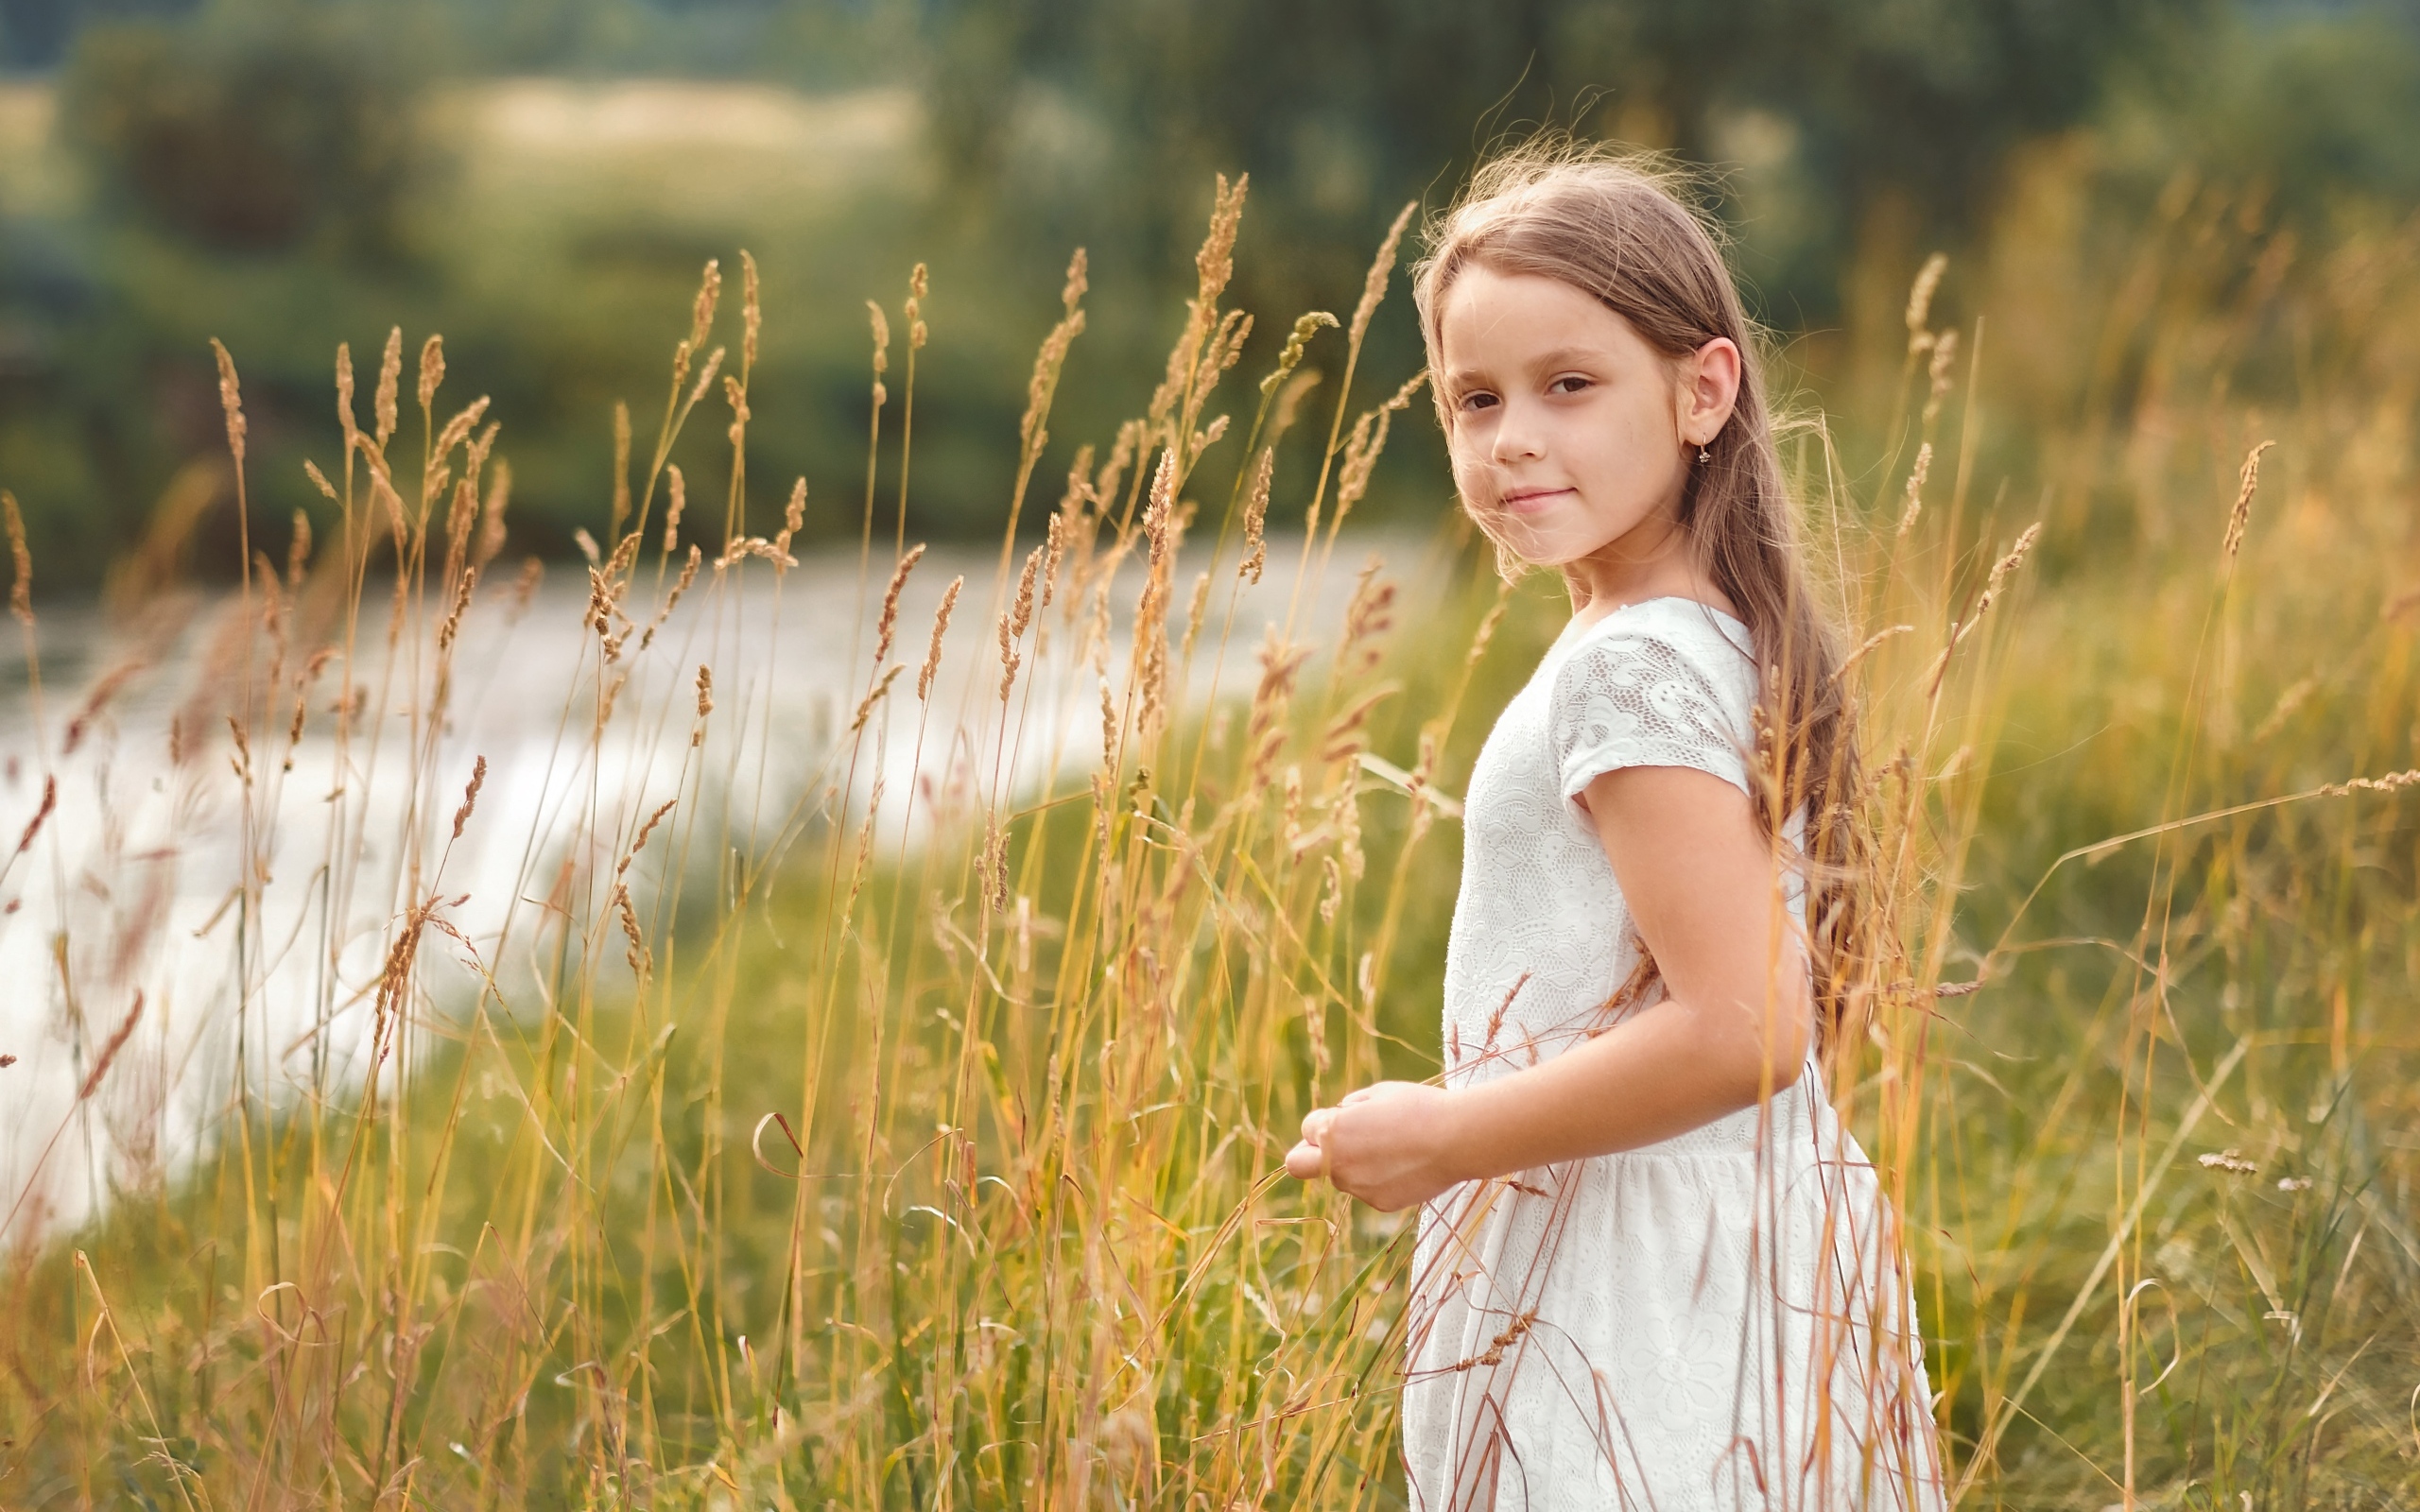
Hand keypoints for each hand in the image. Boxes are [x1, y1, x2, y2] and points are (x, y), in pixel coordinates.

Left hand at [1283, 1081, 1462, 1210]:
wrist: (1457, 1139)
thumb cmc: (1419, 1108)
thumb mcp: (1379, 1092)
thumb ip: (1350, 1107)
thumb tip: (1340, 1117)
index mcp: (1333, 1131)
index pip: (1308, 1128)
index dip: (1325, 1121)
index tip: (1345, 1118)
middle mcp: (1338, 1163)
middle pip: (1298, 1165)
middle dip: (1307, 1155)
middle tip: (1330, 1147)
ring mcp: (1358, 1187)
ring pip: (1340, 1177)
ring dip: (1352, 1164)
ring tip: (1391, 1148)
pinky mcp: (1380, 1203)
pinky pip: (1367, 1190)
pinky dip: (1378, 1179)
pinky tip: (1405, 1164)